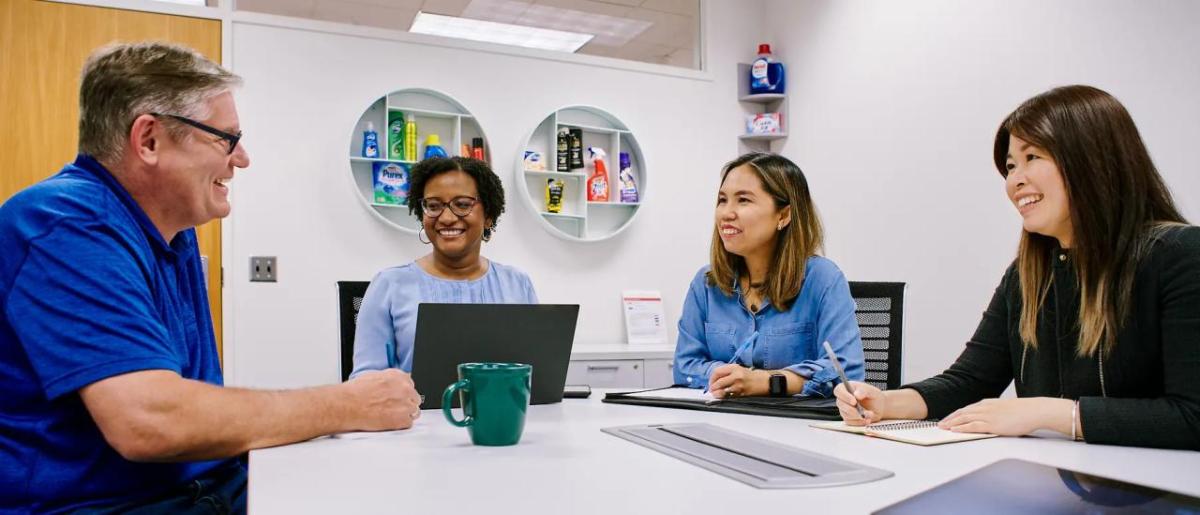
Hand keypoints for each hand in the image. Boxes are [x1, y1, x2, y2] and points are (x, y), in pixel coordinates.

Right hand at [344, 369, 422, 430]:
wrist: (346, 405)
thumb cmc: (354, 393)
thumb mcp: (373, 376)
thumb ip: (388, 380)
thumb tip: (394, 384)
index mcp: (398, 376)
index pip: (410, 385)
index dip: (402, 394)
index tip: (396, 398)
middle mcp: (404, 388)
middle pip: (414, 398)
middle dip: (405, 404)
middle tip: (391, 408)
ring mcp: (405, 404)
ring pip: (414, 411)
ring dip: (404, 414)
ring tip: (389, 416)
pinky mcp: (402, 419)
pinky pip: (409, 423)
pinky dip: (400, 425)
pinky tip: (388, 422)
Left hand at [708, 364, 766, 397]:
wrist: (767, 382)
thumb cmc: (755, 376)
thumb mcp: (741, 369)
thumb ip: (729, 372)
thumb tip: (717, 378)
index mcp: (735, 368)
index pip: (717, 372)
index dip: (712, 378)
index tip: (711, 382)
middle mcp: (736, 376)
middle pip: (718, 382)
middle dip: (712, 387)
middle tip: (711, 390)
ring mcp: (739, 386)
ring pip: (722, 391)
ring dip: (717, 394)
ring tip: (716, 394)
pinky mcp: (742, 394)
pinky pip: (730, 397)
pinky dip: (725, 397)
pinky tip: (725, 397)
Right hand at [833, 381, 884, 424]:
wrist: (879, 407)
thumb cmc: (873, 396)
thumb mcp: (871, 391)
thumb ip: (864, 391)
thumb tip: (856, 395)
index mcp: (846, 388)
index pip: (838, 390)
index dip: (844, 396)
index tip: (854, 401)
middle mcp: (843, 399)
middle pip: (840, 404)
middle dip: (852, 409)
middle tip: (862, 411)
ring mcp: (844, 410)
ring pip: (846, 414)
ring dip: (859, 416)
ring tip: (870, 414)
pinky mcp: (848, 419)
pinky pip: (851, 422)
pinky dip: (860, 422)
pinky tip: (867, 420)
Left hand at [938, 397, 1069, 435]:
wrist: (1034, 410)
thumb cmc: (1022, 411)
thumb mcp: (1004, 409)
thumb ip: (994, 412)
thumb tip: (990, 418)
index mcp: (987, 403)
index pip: (966, 409)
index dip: (955, 415)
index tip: (947, 419)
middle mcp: (984, 408)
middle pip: (962, 413)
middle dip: (949, 419)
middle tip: (940, 425)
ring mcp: (988, 415)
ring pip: (964, 419)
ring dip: (952, 424)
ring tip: (942, 428)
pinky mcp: (992, 424)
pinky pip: (973, 426)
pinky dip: (962, 428)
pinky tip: (954, 430)